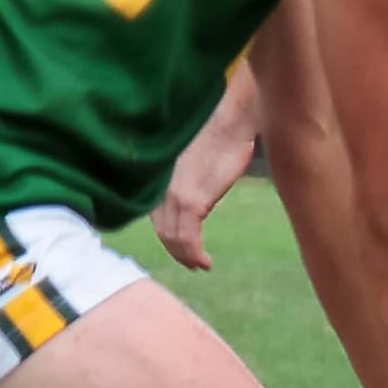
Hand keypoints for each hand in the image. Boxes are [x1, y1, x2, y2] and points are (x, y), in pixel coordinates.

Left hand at [155, 114, 257, 271]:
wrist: (230, 122)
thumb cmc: (219, 133)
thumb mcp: (194, 158)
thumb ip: (185, 175)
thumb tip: (193, 186)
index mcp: (157, 177)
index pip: (156, 216)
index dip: (167, 237)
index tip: (180, 249)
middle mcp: (159, 187)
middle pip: (162, 231)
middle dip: (176, 252)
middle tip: (191, 263)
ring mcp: (173, 195)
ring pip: (173, 238)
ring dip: (186, 257)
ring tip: (200, 265)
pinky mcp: (191, 201)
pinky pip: (188, 239)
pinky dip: (195, 255)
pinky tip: (204, 263)